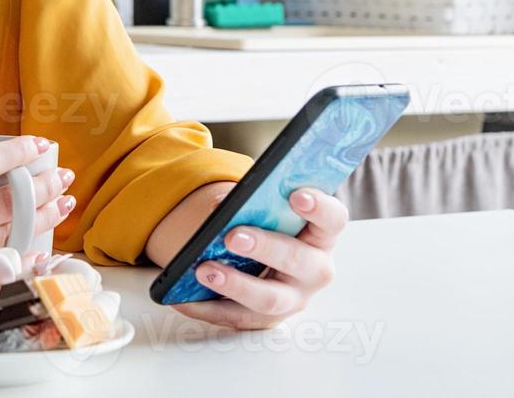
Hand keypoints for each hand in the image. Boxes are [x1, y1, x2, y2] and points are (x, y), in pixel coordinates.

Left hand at [172, 187, 345, 330]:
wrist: (262, 257)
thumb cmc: (268, 223)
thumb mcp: (267, 209)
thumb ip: (254, 202)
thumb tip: (222, 206)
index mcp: (321, 235)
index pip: (332, 220)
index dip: (319, 207)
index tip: (295, 195)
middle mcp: (315, 270)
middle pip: (299, 261)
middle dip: (265, 247)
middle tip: (233, 235)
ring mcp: (293, 299)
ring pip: (270, 299)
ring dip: (235, 284)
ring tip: (203, 269)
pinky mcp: (267, 319)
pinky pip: (237, 318)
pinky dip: (207, 307)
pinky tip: (181, 298)